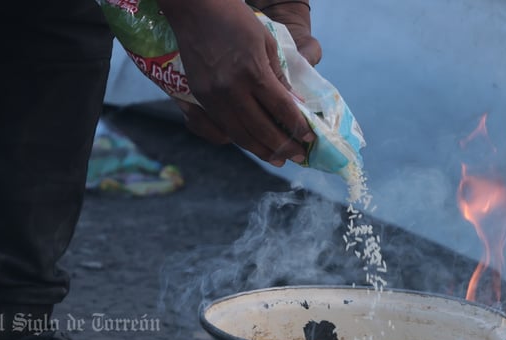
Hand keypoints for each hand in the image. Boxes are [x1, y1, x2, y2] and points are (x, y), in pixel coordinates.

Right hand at [158, 0, 314, 166]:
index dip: (298, 127)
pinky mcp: (200, 98)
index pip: (281, 109)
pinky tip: (254, 145)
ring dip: (262, 151)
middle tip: (298, 157)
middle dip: (283, 147)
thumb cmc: (236, 21)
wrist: (195, 10)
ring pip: (240, 135)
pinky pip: (222, 128)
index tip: (310, 138)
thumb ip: (279, 77)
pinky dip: (241, 140)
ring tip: (278, 159)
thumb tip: (294, 106)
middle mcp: (231, 89)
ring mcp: (213, 96)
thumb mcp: (266, 43)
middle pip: (261, 129)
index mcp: (252, 72)